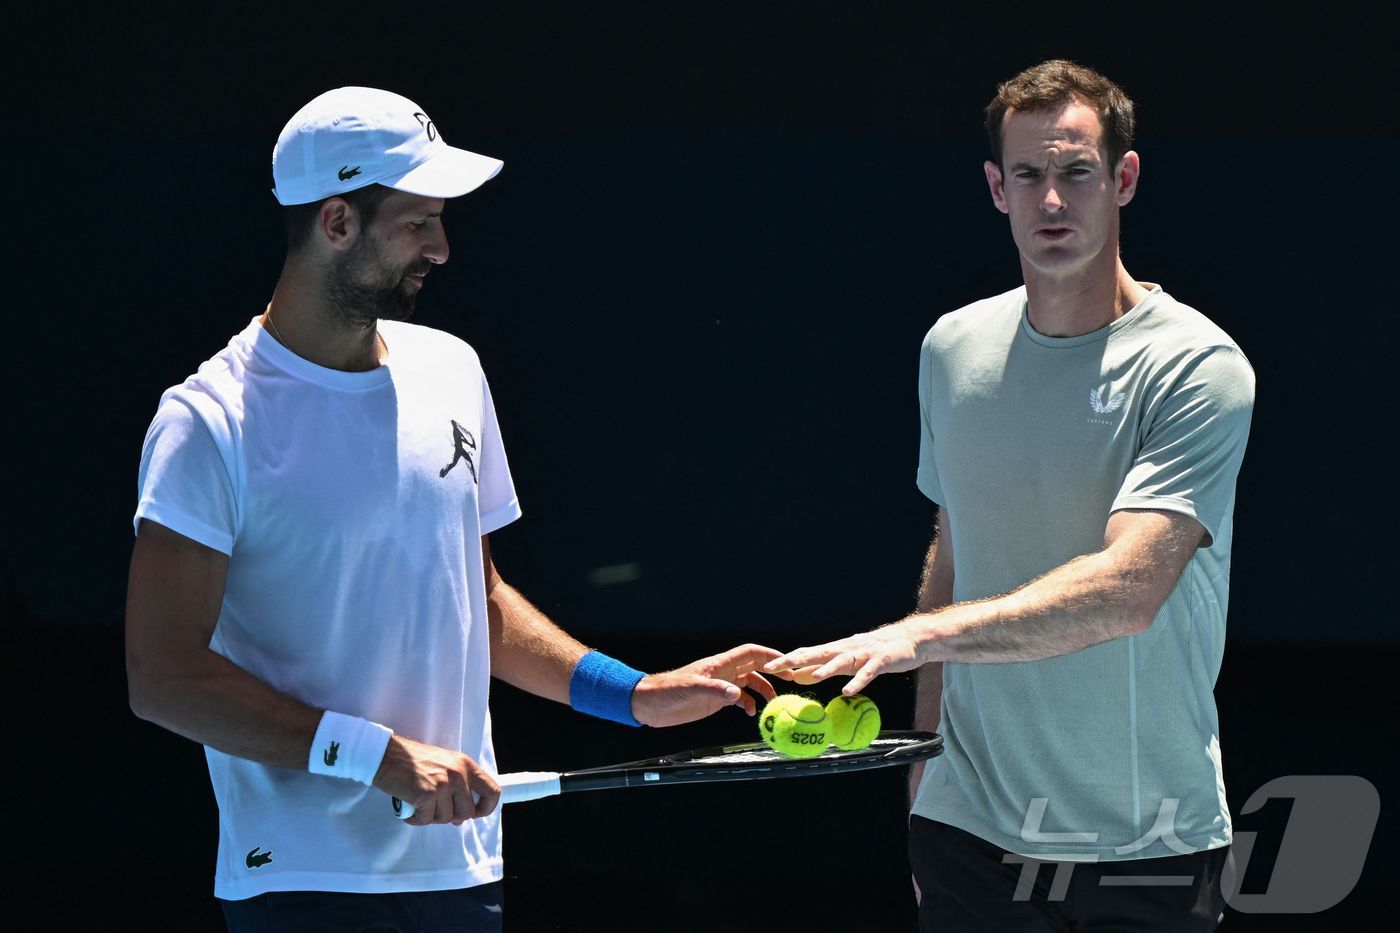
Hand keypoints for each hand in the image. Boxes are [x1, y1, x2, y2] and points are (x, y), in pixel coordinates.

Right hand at [372, 735, 500, 826]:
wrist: (386, 755)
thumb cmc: (413, 761)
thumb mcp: (444, 765)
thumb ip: (457, 787)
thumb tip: (461, 818)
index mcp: (466, 765)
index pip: (492, 791)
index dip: (485, 808)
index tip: (474, 814)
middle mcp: (458, 773)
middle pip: (468, 812)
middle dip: (451, 816)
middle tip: (434, 808)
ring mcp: (443, 784)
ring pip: (446, 818)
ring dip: (430, 815)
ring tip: (418, 802)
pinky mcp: (427, 794)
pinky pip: (426, 820)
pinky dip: (415, 818)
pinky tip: (409, 806)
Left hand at [631, 643, 781, 726]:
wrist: (650, 703)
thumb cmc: (667, 691)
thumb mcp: (690, 690)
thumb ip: (714, 690)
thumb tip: (738, 694)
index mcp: (719, 665)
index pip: (749, 653)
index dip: (769, 654)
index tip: (787, 662)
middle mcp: (723, 672)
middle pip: (754, 665)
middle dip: (773, 670)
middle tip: (791, 680)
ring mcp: (720, 685)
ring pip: (749, 682)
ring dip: (763, 689)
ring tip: (774, 702)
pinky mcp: (715, 699)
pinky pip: (738, 697)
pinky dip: (748, 703)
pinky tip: (751, 714)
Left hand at [762, 622, 925, 694]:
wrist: (910, 639)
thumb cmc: (874, 652)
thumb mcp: (845, 661)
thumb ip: (822, 669)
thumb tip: (796, 677)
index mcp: (835, 649)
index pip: (806, 652)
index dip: (786, 659)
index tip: (765, 665)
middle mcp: (846, 649)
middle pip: (817, 653)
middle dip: (794, 660)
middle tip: (774, 667)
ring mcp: (864, 653)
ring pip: (841, 661)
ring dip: (826, 669)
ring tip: (811, 677)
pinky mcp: (881, 661)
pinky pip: (868, 673)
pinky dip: (857, 681)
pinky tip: (847, 691)